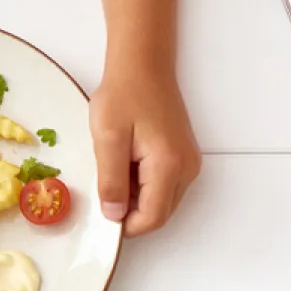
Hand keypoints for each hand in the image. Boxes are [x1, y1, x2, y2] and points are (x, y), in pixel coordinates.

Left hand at [90, 67, 199, 235]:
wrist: (143, 65)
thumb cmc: (125, 93)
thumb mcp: (108, 138)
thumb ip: (111, 181)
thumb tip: (113, 216)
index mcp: (169, 165)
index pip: (151, 218)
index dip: (125, 226)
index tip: (102, 215)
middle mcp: (186, 169)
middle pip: (158, 213)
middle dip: (130, 211)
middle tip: (106, 187)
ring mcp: (188, 164)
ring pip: (160, 202)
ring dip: (135, 198)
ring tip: (117, 167)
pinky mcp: (183, 159)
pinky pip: (163, 187)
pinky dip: (143, 186)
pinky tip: (128, 163)